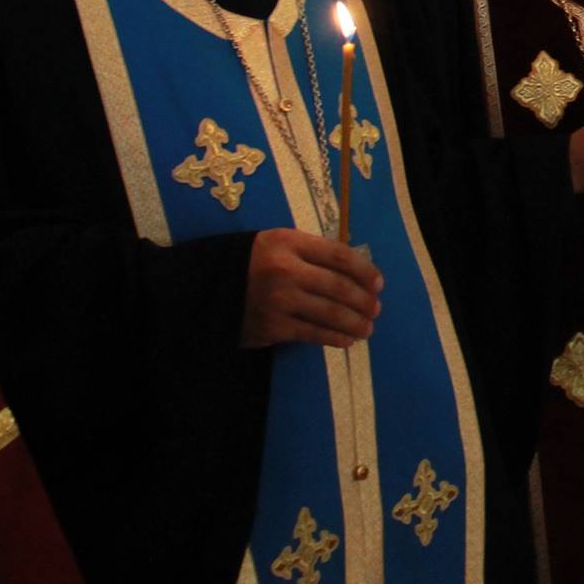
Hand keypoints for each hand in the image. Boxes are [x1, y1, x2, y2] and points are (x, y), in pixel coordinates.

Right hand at [241, 228, 382, 348]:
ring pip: (329, 313)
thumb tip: (356, 272)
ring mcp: (278, 300)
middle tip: (376, 309)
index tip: (378, 283)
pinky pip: (312, 333)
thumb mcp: (279, 245)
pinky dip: (334, 338)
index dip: (364, 270)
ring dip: (354, 323)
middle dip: (363, 300)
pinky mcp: (272, 326)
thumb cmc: (253, 264)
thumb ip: (312, 253)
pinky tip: (346, 340)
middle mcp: (285, 270)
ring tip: (367, 328)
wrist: (205, 288)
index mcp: (289, 243)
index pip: (338, 256)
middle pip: (338, 286)